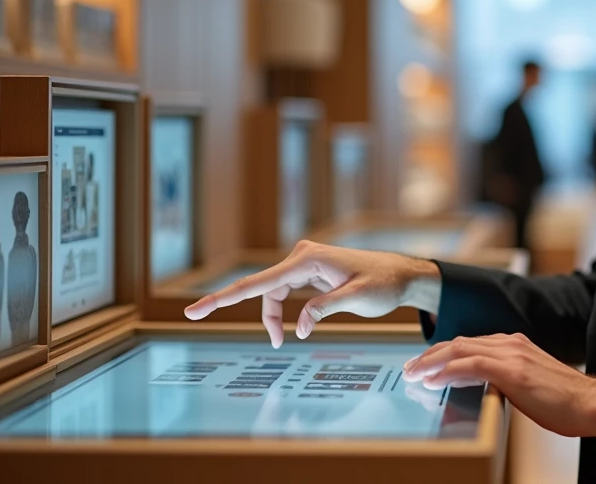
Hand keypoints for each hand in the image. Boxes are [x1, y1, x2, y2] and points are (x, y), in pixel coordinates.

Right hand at [183, 240, 441, 347]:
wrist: (401, 275)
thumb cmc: (383, 283)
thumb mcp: (357, 298)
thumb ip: (326, 309)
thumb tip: (299, 327)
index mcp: (308, 259)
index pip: (258, 282)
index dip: (223, 298)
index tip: (194, 310)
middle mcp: (301, 256)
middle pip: (262, 290)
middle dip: (253, 314)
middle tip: (236, 330)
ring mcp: (303, 262)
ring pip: (272, 293)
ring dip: (272, 317)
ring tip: (280, 340)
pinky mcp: (308, 271)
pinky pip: (283, 292)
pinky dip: (281, 311)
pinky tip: (287, 328)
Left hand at [401, 333, 595, 437]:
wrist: (589, 403)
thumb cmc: (564, 400)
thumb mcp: (530, 383)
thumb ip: (506, 379)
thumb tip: (483, 388)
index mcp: (515, 344)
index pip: (470, 343)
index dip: (443, 352)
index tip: (425, 364)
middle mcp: (511, 343)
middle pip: (459, 342)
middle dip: (430, 355)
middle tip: (410, 368)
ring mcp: (512, 354)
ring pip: (460, 349)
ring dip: (432, 361)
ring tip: (414, 374)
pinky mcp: (513, 371)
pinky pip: (471, 365)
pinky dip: (447, 371)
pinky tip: (433, 380)